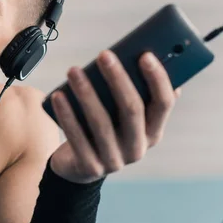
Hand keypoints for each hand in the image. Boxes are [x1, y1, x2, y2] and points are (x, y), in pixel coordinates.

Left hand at [49, 50, 181, 183]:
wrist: (78, 167)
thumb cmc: (103, 129)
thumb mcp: (120, 114)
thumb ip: (132, 92)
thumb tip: (141, 57)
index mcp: (153, 131)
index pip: (164, 103)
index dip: (158, 79)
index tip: (145, 54)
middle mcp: (138, 148)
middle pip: (132, 109)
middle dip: (118, 79)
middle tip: (104, 54)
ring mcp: (115, 160)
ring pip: (101, 122)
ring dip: (87, 93)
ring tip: (73, 71)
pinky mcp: (91, 167)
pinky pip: (77, 138)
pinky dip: (67, 115)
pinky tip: (58, 96)